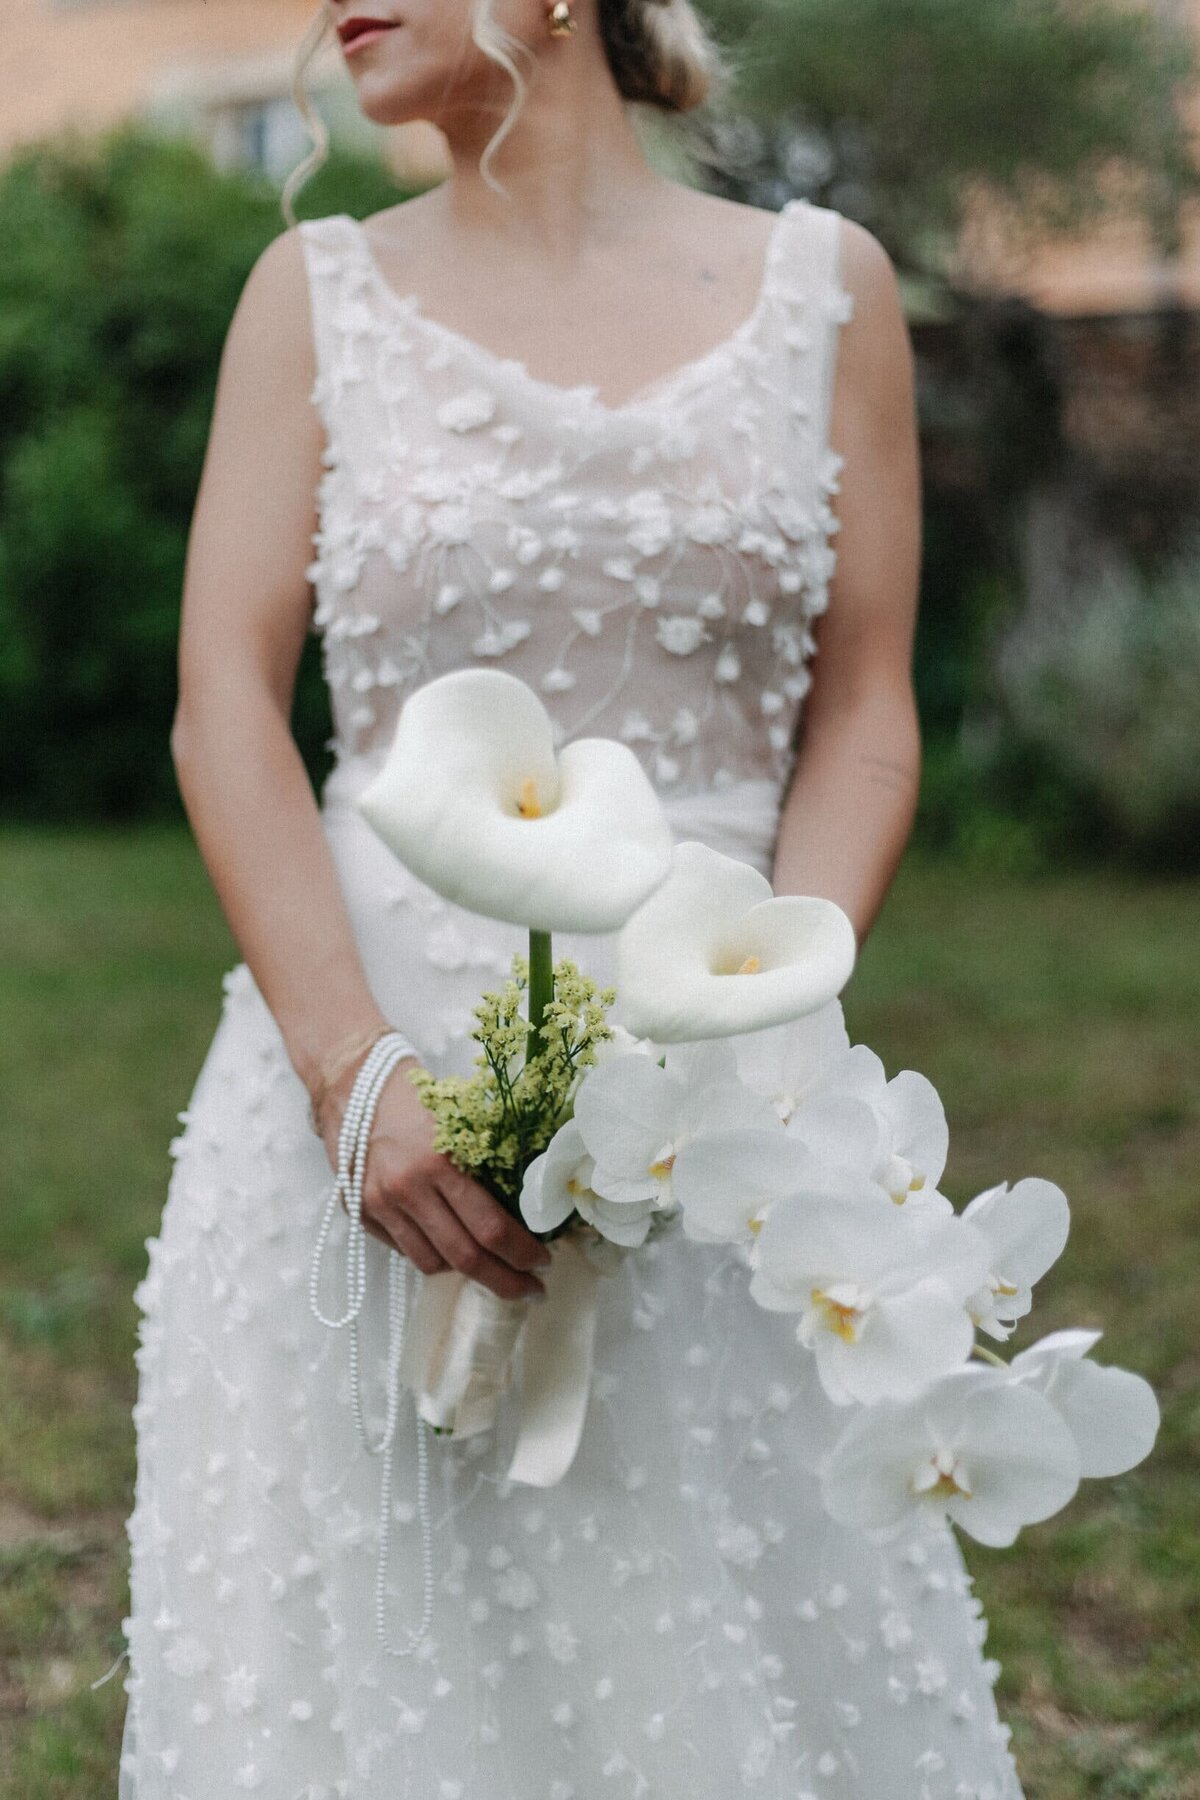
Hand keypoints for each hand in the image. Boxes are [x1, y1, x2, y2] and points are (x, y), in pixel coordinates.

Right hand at [316, 1054, 551, 1301]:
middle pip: (464, 1257)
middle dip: (505, 1281)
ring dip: (466, 1271)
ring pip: (432, 1263)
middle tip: (531, 1290)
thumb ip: (483, 1167)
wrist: (351, 1081)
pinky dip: (432, 1255)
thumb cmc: (416, 1094)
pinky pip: (405, 1251)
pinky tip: (449, 1245)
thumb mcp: (460, 1122)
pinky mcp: (360, 1212)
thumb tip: (521, 1213)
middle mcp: (407, 1188)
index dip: (522, 1254)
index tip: (544, 1264)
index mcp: (440, 1161)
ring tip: (489, 1265)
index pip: (490, 1227)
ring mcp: (379, 1204)